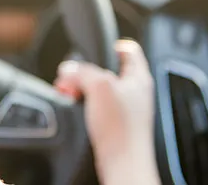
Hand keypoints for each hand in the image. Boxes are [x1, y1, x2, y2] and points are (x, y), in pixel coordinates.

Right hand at [54, 40, 160, 184]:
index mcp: (139, 78)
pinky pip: (95, 106)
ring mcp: (124, 109)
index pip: (128, 50)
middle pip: (107, 69)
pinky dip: (82, 103)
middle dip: (85, 70)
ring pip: (98, 88)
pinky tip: (73, 107)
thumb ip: (82, 71)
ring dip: (80, 87)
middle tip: (72, 75)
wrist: (122, 163)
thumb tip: (68, 69)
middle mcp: (133, 92)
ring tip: (68, 90)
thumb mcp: (99, 86)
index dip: (110, 44)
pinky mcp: (114, 124)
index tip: (93, 48)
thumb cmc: (121, 129)